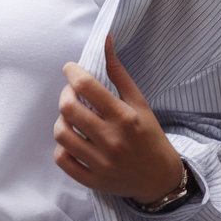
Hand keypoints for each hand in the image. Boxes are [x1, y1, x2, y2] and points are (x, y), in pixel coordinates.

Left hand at [54, 34, 182, 204]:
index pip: (86, 86)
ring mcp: (100, 162)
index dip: (72, 72)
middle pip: (68, 108)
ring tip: (71, 119)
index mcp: (124, 117)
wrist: (160, 179)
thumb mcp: (139, 103)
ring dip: (61, 121)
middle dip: (65, 95)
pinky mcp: (92, 180)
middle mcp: (111, 139)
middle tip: (71, 94)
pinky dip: (62, 148)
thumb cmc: (149, 136)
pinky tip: (72, 141)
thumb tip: (106, 41)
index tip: (70, 69)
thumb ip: (119, 73)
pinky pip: (62, 160)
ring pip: (61, 134)